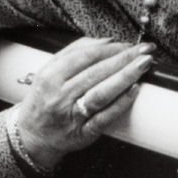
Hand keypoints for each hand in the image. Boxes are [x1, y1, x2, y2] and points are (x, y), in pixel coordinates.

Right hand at [13, 37, 155, 166]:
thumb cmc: (44, 100)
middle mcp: (60, 95)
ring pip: (101, 93)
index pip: (84, 56)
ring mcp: (72, 115)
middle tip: (145, 49)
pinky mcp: (83, 133)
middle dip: (124, 58)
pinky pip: (104, 118)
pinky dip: (120, 104)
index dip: (110, 48)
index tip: (128, 43)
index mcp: (50, 77)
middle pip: (96, 72)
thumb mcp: (48, 72)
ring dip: (126, 76)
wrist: (32, 136)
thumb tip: (107, 41)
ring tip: (144, 64)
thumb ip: (73, 53)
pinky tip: (134, 90)